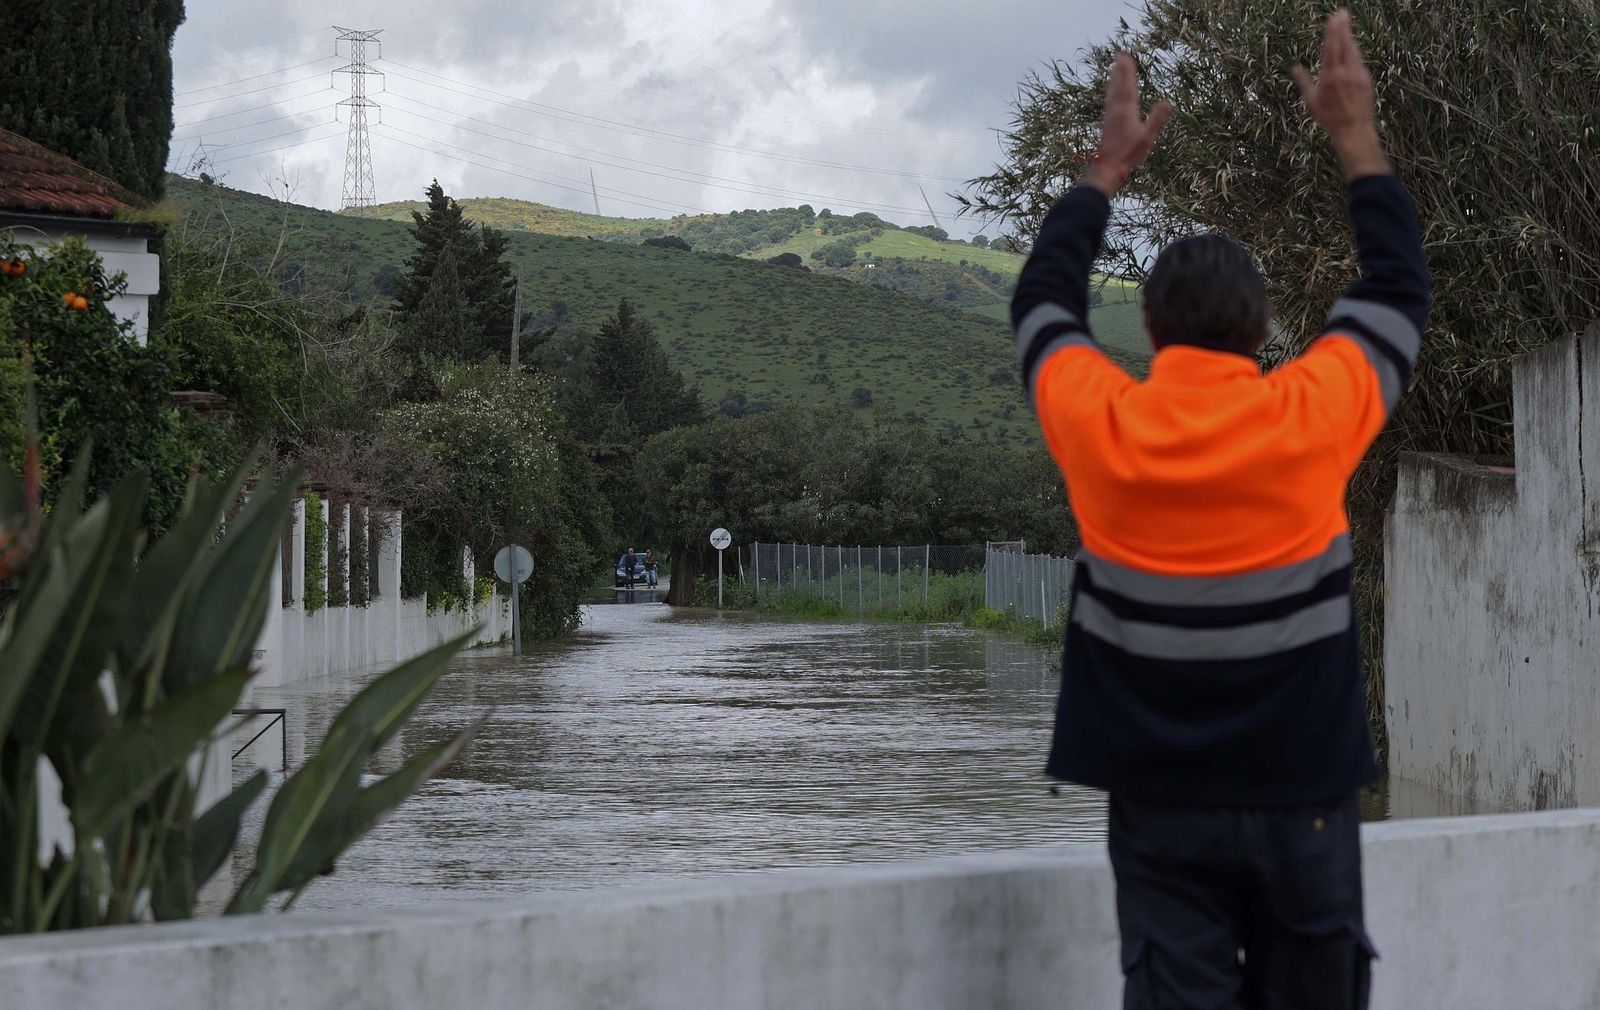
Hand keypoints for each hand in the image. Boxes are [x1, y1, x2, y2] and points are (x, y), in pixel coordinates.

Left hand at [1081, 52, 1171, 197]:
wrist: (1107, 167)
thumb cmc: (1129, 153)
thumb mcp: (1147, 136)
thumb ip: (1157, 118)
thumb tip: (1168, 101)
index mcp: (1127, 110)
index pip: (1128, 85)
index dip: (1127, 71)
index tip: (1125, 56)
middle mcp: (1116, 109)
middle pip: (1117, 85)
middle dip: (1119, 70)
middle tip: (1118, 55)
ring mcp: (1109, 116)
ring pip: (1111, 92)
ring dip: (1113, 79)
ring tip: (1114, 69)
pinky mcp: (1106, 123)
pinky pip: (1109, 100)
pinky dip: (1111, 91)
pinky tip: (1111, 93)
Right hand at [1293, 10, 1390, 179]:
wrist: (1354, 130)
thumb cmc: (1329, 119)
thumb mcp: (1312, 102)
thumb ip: (1304, 82)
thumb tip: (1295, 68)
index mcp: (1329, 77)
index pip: (1331, 48)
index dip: (1333, 31)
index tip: (1334, 18)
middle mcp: (1345, 72)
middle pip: (1344, 43)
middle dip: (1343, 27)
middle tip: (1342, 12)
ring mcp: (1358, 74)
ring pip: (1354, 50)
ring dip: (1350, 36)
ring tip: (1346, 24)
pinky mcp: (1366, 79)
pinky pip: (1359, 60)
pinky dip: (1354, 51)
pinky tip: (1352, 46)